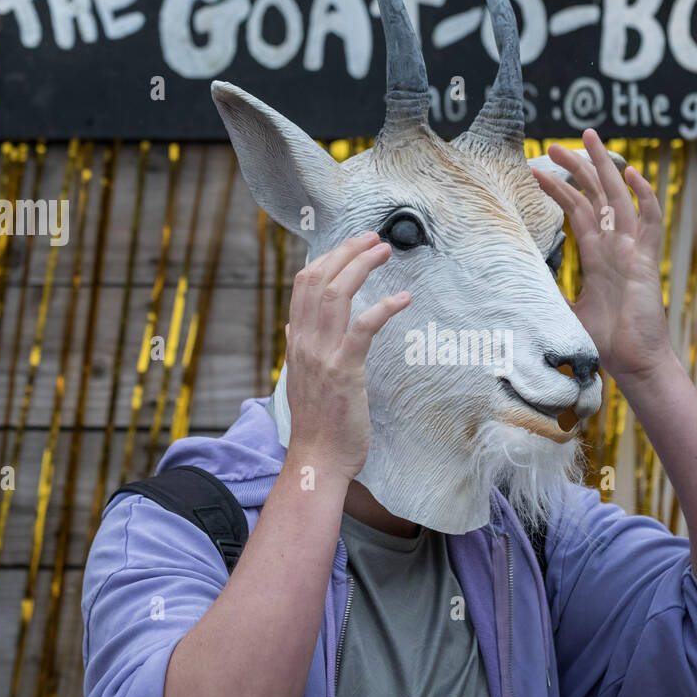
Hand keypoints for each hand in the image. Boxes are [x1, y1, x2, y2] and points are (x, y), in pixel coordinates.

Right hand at [283, 232, 410, 480]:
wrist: (317, 459)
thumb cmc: (317, 423)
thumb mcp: (300, 379)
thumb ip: (298, 349)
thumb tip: (293, 325)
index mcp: (296, 341)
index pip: (304, 284)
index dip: (328, 258)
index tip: (351, 245)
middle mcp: (304, 342)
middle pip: (319, 279)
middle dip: (346, 251)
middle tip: (373, 238)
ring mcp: (322, 355)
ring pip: (336, 294)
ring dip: (362, 267)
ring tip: (384, 252)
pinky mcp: (344, 371)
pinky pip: (362, 328)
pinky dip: (383, 308)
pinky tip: (403, 299)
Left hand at [530, 128, 673, 386]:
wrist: (633, 364)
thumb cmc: (605, 342)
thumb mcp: (566, 310)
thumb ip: (549, 292)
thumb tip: (519, 284)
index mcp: (598, 254)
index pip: (578, 210)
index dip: (559, 188)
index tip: (535, 170)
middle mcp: (616, 246)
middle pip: (597, 194)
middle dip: (579, 166)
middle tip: (554, 144)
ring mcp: (633, 251)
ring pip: (620, 198)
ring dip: (605, 167)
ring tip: (588, 139)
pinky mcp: (648, 262)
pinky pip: (651, 222)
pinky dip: (645, 197)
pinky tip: (631, 175)